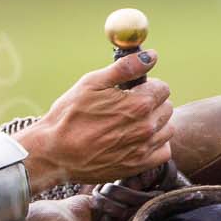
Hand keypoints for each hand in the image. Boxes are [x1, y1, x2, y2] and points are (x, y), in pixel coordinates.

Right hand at [16, 50, 173, 191]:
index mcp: (139, 103)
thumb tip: (152, 55)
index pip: (162, 88)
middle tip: (127, 108)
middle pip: (166, 107)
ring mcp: (144, 148)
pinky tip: (137, 141)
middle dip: (150, 104)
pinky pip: (163, 151)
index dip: (146, 86)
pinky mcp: (138, 165)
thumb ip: (126, 68)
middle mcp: (146, 127)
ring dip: (155, 124)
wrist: (53, 153)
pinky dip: (155, 144)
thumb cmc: (68, 116)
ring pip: (167, 128)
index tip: (130, 91)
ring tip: (131, 125)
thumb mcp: (91, 83)